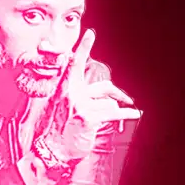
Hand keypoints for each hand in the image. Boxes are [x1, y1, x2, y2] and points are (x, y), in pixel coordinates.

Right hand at [36, 29, 141, 161]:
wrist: (49, 151)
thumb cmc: (55, 131)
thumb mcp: (60, 108)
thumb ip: (76, 95)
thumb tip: (97, 92)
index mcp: (63, 89)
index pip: (75, 64)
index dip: (84, 48)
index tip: (90, 34)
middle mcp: (72, 94)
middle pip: (103, 87)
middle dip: (117, 93)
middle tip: (125, 98)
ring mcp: (80, 105)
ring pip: (109, 105)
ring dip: (108, 116)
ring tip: (101, 127)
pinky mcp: (89, 118)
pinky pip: (113, 114)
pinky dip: (126, 114)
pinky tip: (134, 114)